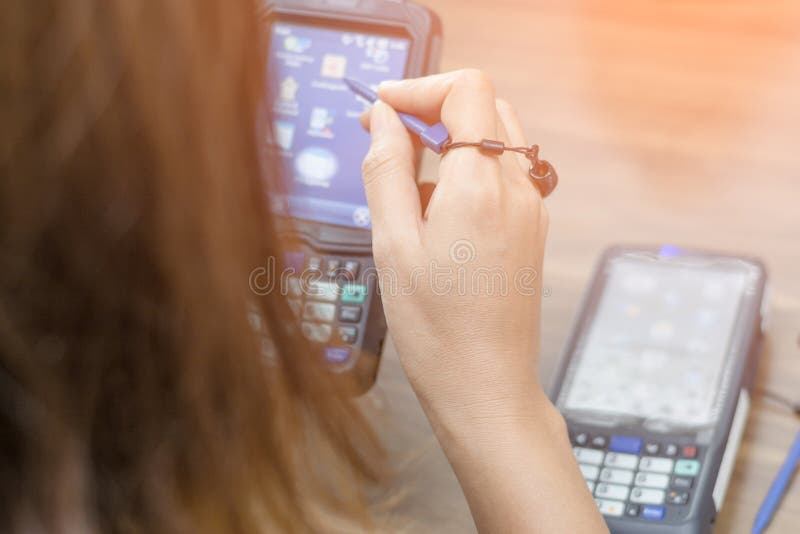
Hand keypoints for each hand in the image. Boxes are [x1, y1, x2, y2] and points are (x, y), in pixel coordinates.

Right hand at [361, 70, 549, 429]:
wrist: (487, 388)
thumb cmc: (437, 331)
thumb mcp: (392, 246)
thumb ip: (386, 170)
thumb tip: (381, 120)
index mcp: (481, 187)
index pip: (466, 92)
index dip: (419, 89)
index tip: (381, 107)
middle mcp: (517, 190)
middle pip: (485, 107)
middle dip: (434, 107)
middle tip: (388, 132)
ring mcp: (532, 210)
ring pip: (497, 138)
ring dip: (453, 136)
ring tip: (408, 170)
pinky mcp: (533, 230)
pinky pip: (505, 173)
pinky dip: (470, 167)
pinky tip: (437, 204)